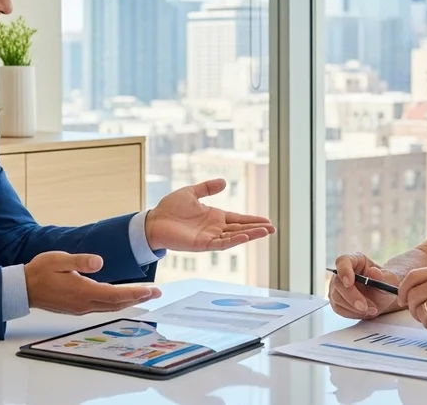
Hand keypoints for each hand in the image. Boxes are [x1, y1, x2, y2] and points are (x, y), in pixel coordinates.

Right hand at [24, 251, 161, 314]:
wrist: (23, 288)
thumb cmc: (40, 271)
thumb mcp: (59, 260)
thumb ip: (80, 261)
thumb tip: (100, 262)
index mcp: (82, 291)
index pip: (115, 294)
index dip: (135, 293)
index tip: (151, 290)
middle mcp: (84, 303)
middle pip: (117, 303)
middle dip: (138, 298)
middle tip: (156, 293)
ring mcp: (80, 308)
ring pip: (110, 307)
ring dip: (129, 301)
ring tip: (144, 295)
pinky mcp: (77, 308)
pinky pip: (102, 307)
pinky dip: (116, 303)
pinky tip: (121, 298)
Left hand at [144, 179, 275, 251]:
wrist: (153, 221)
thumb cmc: (169, 208)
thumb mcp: (191, 192)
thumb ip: (207, 188)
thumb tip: (224, 181)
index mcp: (214, 216)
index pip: (238, 219)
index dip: (252, 220)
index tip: (267, 221)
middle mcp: (215, 228)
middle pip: (241, 228)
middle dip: (257, 229)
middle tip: (273, 229)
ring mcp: (210, 237)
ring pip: (235, 237)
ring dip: (250, 235)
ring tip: (266, 232)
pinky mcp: (202, 244)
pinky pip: (221, 243)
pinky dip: (234, 241)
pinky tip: (245, 237)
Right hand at [328, 252, 400, 318]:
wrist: (382, 297)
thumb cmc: (385, 284)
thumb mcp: (390, 280)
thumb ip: (384, 277)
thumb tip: (374, 272)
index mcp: (354, 260)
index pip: (342, 261)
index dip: (343, 271)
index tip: (349, 283)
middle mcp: (342, 272)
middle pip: (338, 283)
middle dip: (351, 296)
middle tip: (364, 306)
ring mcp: (336, 287)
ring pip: (337, 297)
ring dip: (354, 307)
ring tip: (372, 309)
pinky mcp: (336, 301)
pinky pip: (339, 309)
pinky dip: (353, 313)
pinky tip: (364, 312)